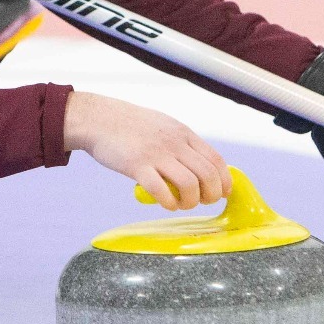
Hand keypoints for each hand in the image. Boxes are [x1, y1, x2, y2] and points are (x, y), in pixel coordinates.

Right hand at [63, 91, 232, 210]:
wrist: (99, 118)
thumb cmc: (131, 126)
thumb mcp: (164, 126)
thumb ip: (182, 144)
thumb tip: (198, 165)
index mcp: (183, 133)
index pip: (216, 160)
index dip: (224, 181)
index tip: (222, 194)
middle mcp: (174, 143)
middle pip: (207, 175)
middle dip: (210, 195)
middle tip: (201, 202)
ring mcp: (156, 154)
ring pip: (189, 185)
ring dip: (190, 202)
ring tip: (181, 204)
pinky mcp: (137, 166)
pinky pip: (161, 191)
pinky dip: (169, 203)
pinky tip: (165, 204)